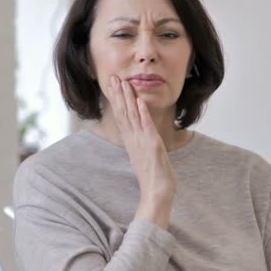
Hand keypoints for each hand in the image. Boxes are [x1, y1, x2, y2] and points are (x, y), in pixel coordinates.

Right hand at [106, 76, 175, 226]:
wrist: (157, 192)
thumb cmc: (153, 176)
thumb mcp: (143, 155)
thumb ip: (139, 142)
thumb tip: (138, 133)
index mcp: (131, 140)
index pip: (121, 116)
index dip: (117, 100)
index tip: (113, 84)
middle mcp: (133, 139)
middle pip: (123, 113)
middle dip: (118, 95)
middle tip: (113, 77)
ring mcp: (141, 142)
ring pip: (132, 117)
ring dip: (128, 99)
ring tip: (124, 83)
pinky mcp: (152, 146)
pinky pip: (146, 127)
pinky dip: (143, 114)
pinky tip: (140, 102)